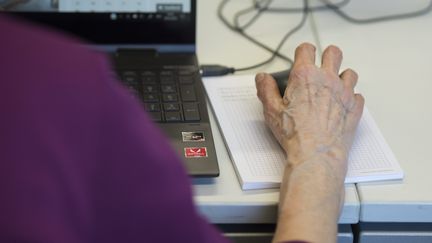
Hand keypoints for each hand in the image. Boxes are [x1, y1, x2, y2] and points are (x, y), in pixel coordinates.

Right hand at [256, 43, 363, 174]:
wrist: (316, 153)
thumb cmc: (295, 134)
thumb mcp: (271, 110)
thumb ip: (266, 89)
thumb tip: (262, 78)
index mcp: (305, 76)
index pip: (306, 49)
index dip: (303, 51)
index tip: (303, 56)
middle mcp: (327, 79)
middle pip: (333, 53)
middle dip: (327, 56)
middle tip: (321, 66)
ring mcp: (344, 92)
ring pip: (349, 72)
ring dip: (342, 76)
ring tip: (333, 86)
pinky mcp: (354, 107)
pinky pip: (357, 95)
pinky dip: (350, 98)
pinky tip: (342, 105)